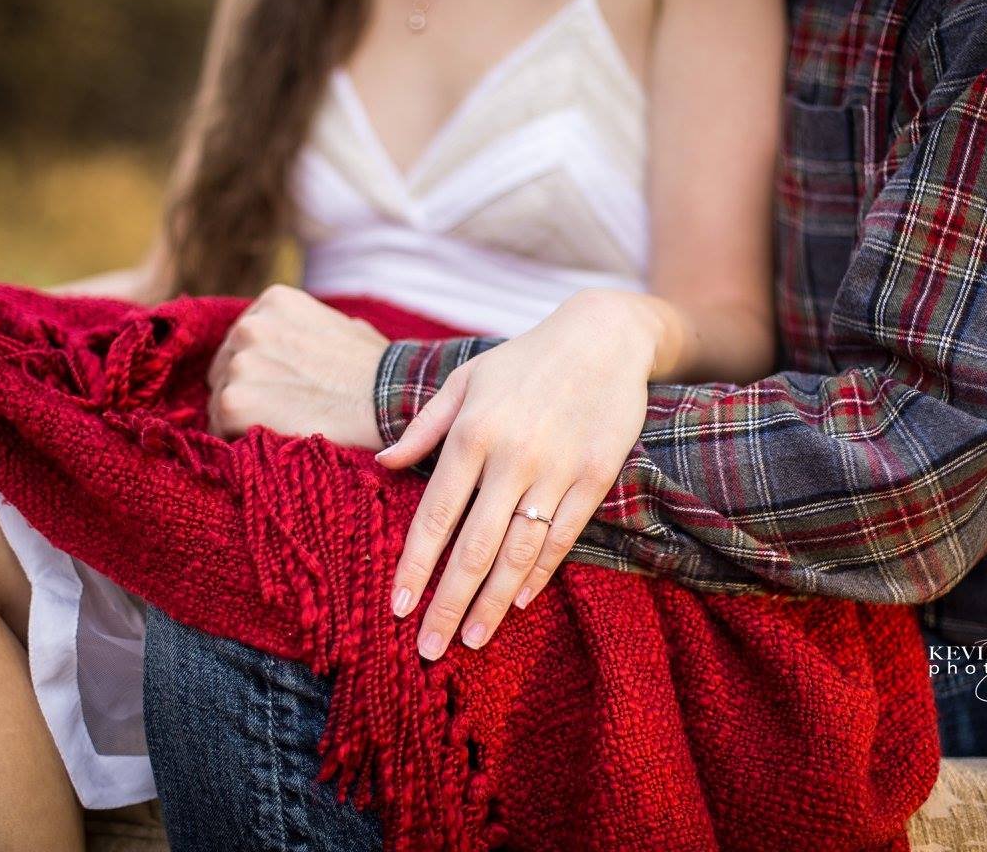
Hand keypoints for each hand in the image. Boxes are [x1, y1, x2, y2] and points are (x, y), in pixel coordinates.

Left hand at [207, 284, 387, 448]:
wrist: (389, 403)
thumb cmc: (377, 372)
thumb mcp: (344, 326)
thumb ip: (309, 328)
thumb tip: (301, 340)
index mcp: (275, 302)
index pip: (244, 340)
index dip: (262, 369)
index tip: (284, 387)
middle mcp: (251, 326)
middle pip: (225, 367)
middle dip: (249, 389)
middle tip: (285, 411)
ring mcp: (240, 363)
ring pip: (221, 399)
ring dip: (245, 417)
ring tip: (287, 426)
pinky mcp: (234, 401)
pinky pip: (220, 428)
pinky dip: (240, 440)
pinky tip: (274, 441)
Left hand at [378, 289, 659, 658]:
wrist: (603, 337)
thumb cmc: (524, 361)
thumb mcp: (465, 379)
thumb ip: (424, 426)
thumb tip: (383, 465)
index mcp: (472, 433)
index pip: (435, 515)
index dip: (415, 566)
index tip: (397, 608)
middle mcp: (512, 455)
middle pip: (474, 546)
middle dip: (448, 602)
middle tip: (429, 648)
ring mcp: (558, 468)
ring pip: (519, 550)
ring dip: (494, 601)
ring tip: (472, 639)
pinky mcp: (597, 476)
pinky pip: (563, 535)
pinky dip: (541, 571)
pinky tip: (522, 601)